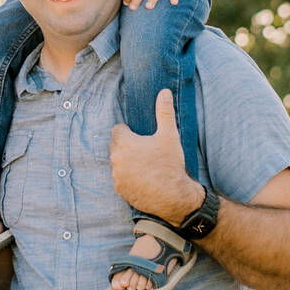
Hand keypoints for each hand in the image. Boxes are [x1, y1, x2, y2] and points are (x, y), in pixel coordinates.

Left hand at [110, 87, 200, 225]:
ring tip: (145, 166)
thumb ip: (165, 112)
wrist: (174, 197)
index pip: (117, 130)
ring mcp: (117, 176)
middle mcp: (116, 159)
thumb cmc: (170, 164)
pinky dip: (128, 178)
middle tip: (145, 151)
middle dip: (127, 147)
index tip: (140, 138)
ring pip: (118, 163)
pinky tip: (143, 179)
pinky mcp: (120, 190)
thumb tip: (164, 92)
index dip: (129, 132)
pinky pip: (120, 179)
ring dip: (127, 162)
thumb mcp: (170, 136)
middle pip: (116, 147)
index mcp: (124, 143)